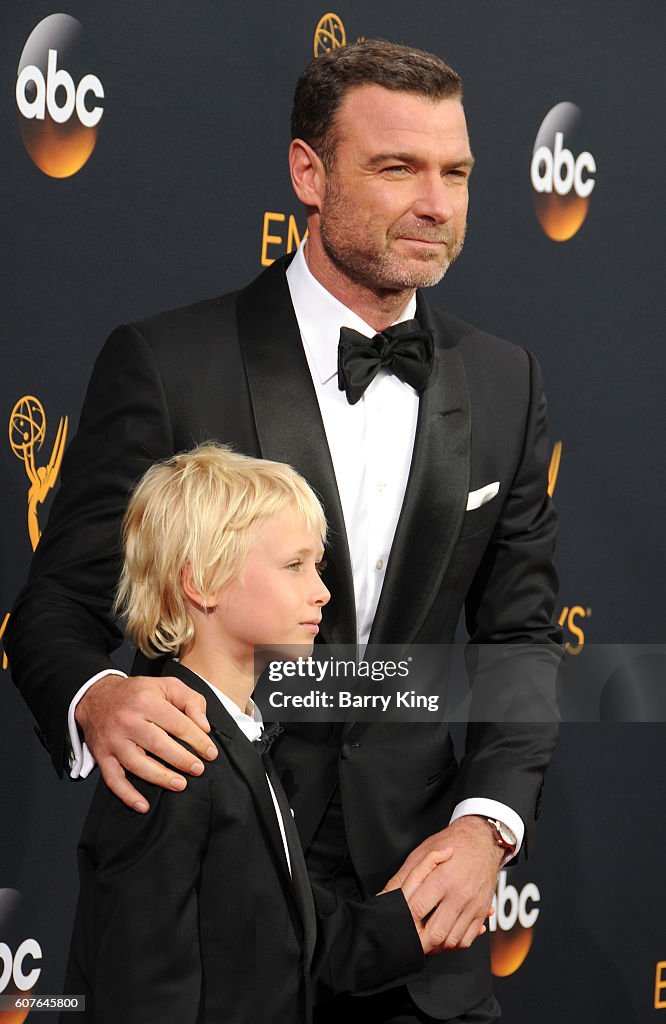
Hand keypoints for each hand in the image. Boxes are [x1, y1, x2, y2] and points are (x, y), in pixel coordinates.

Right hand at [75, 674, 217, 812]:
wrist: (96, 696)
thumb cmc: (138, 693)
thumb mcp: (167, 685)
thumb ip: (191, 700)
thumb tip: (204, 727)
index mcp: (146, 701)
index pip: (177, 723)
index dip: (198, 740)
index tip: (211, 753)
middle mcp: (127, 721)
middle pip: (157, 744)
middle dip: (181, 759)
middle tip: (198, 770)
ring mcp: (113, 740)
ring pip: (137, 764)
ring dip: (160, 778)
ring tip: (180, 784)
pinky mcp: (102, 755)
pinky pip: (113, 779)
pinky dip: (127, 795)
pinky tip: (143, 805)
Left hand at [383, 816, 501, 951]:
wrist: (482, 840)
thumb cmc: (449, 843)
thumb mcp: (421, 853)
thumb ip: (402, 878)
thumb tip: (383, 897)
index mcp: (442, 879)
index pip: (417, 909)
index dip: (404, 921)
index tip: (397, 925)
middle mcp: (459, 895)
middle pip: (435, 933)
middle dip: (418, 942)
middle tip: (408, 940)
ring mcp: (472, 906)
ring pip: (451, 941)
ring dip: (435, 946)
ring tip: (423, 939)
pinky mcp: (481, 912)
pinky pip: (467, 940)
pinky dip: (453, 944)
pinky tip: (442, 936)